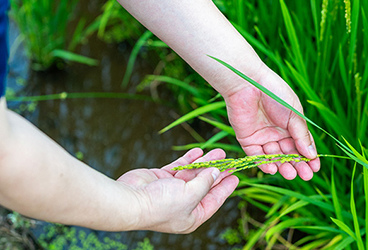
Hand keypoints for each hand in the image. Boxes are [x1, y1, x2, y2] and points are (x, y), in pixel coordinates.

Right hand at [116, 147, 237, 233]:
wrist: (130, 200)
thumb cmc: (160, 204)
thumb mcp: (191, 194)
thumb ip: (206, 182)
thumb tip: (216, 172)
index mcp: (191, 217)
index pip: (214, 201)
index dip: (226, 188)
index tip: (237, 176)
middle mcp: (183, 205)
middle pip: (205, 186)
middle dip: (217, 172)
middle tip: (230, 160)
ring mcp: (172, 191)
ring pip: (194, 174)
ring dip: (205, 163)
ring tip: (218, 151)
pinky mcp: (162, 179)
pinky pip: (180, 168)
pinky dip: (189, 160)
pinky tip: (198, 151)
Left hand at [223, 66, 320, 180]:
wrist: (248, 84)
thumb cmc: (275, 93)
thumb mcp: (293, 114)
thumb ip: (301, 135)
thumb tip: (312, 154)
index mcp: (291, 123)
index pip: (302, 143)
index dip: (309, 156)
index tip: (316, 167)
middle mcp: (278, 131)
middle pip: (289, 153)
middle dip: (298, 164)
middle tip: (306, 176)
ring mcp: (263, 136)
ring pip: (275, 157)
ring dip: (283, 166)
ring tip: (291, 174)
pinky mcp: (248, 140)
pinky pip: (257, 157)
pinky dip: (265, 164)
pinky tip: (273, 169)